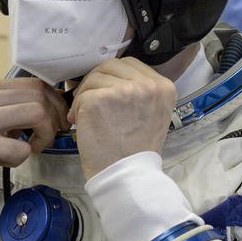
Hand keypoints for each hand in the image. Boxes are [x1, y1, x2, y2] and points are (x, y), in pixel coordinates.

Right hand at [0, 78, 68, 199]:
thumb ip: (12, 107)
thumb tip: (53, 104)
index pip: (35, 84)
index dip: (55, 102)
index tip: (57, 119)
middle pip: (40, 96)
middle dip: (54, 119)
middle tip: (50, 137)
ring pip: (38, 114)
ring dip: (44, 135)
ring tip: (31, 147)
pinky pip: (23, 148)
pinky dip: (21, 157)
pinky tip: (6, 160)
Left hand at [69, 58, 175, 179]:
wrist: (127, 176)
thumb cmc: (136, 150)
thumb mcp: (152, 113)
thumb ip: (140, 92)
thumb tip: (111, 76)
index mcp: (164, 87)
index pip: (131, 65)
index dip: (113, 77)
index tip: (105, 93)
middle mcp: (148, 85)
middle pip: (111, 65)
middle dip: (96, 81)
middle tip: (88, 101)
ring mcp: (124, 90)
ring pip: (95, 77)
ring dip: (85, 95)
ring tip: (84, 116)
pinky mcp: (101, 98)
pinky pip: (83, 93)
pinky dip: (77, 108)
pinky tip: (80, 123)